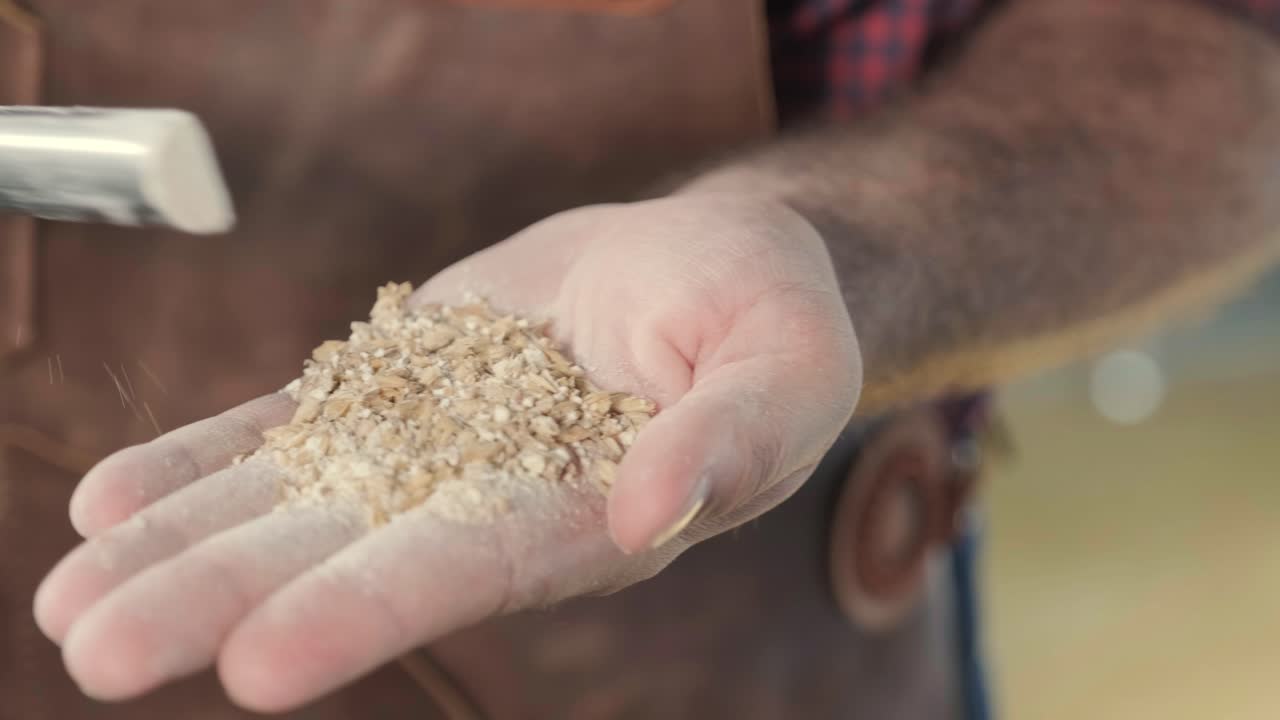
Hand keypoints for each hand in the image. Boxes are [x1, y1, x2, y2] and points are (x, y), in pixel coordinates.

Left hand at [34, 193, 860, 711]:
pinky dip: (203, 460)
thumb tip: (653, 510)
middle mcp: (489, 498)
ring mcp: (430, 444)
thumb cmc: (770, 318)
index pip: (470, 568)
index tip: (259, 662)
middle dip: (222, 600)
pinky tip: (113, 502)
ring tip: (69, 594)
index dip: (369, 610)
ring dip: (181, 545)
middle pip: (344, 552)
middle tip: (97, 650)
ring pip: (291, 499)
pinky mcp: (397, 385)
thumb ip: (730, 438)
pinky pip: (287, 425)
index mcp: (586, 515)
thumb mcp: (786, 365)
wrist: (700, 268)